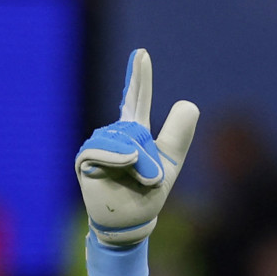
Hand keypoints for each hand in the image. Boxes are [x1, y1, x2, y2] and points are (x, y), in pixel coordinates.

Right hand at [75, 49, 198, 246]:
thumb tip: (190, 103)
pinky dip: (118, 155)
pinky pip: (102, 148)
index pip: (136, 100)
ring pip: (124, 138)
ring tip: (142, 178)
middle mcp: (115, 135)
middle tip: (150, 157)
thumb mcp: (170, 165)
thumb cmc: (147, 195)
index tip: (142, 54)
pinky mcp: (86, 159)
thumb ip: (178, 136)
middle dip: (147, 136)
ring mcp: (99, 145)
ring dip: (139, 160)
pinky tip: (127, 162)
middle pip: (135, 123)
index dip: (139, 78)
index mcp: (135, 134)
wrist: (131, 222)